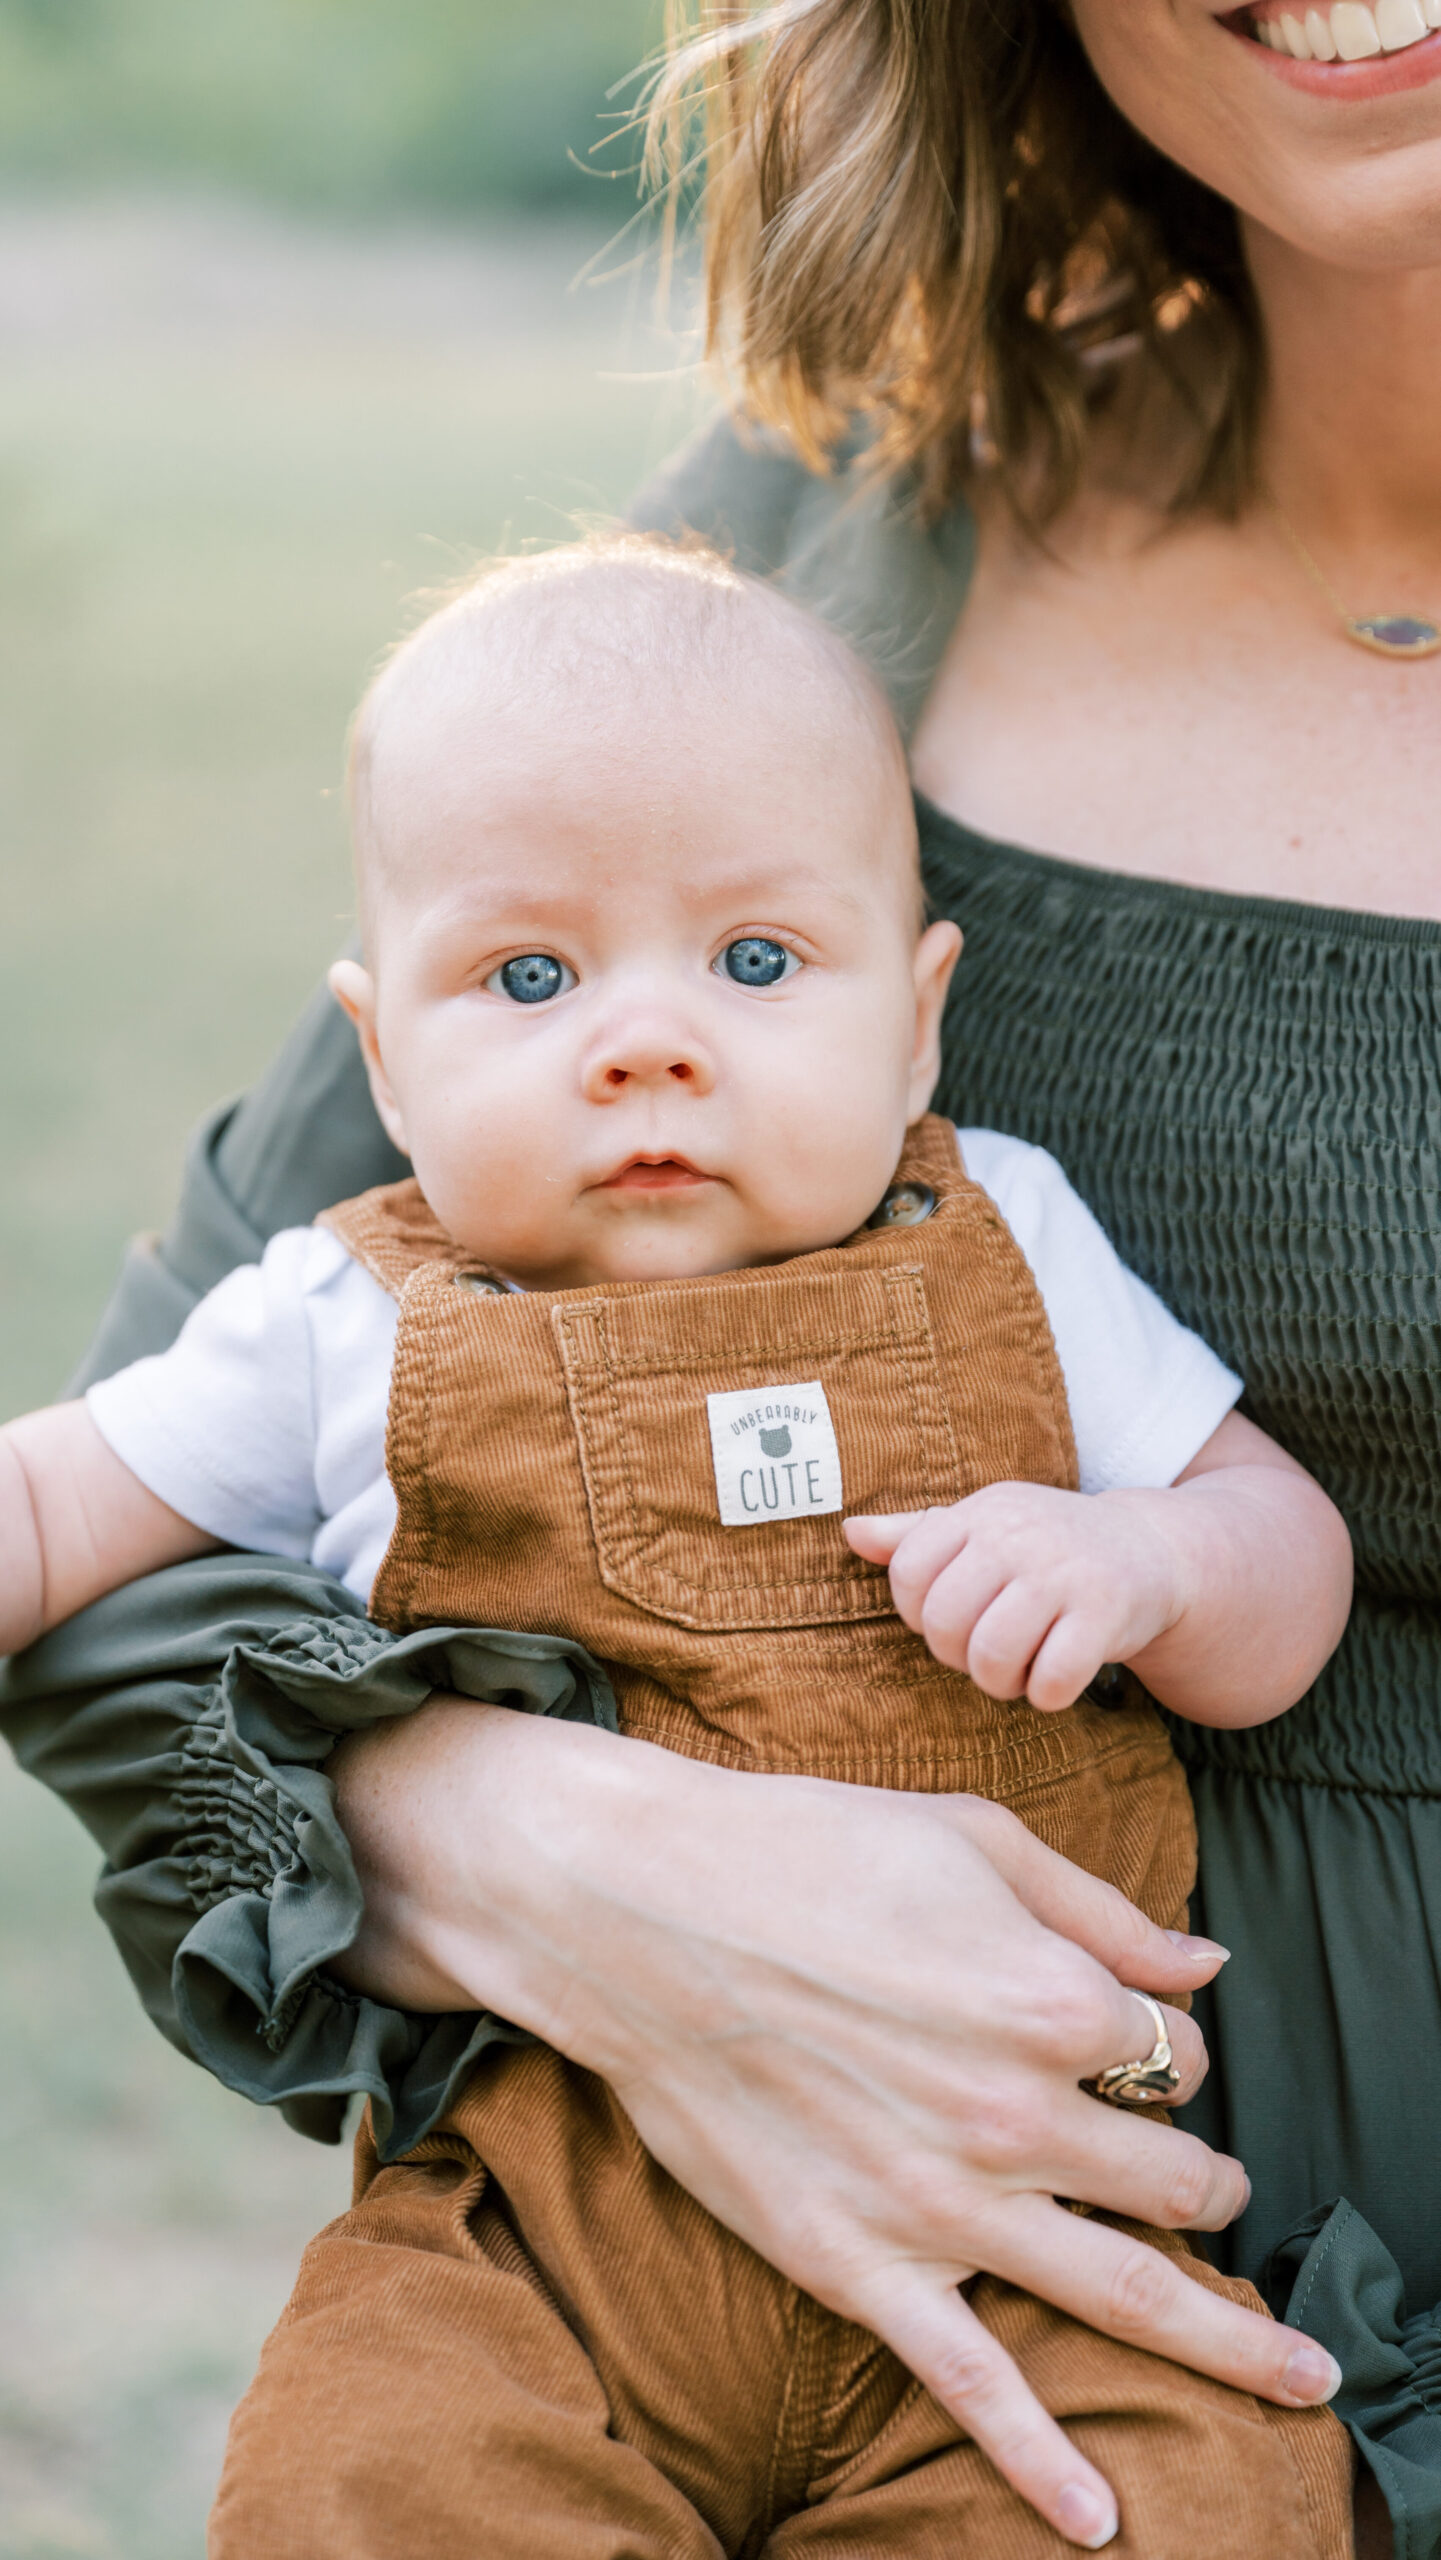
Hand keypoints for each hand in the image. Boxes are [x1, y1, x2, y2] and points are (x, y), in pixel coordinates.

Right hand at [332, 1704, 1340, 2548]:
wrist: (635, 1911)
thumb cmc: (805, 1849)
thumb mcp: (973, 1838)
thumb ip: (1103, 1910)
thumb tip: (1203, 1962)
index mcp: (1051, 1998)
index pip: (1175, 2052)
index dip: (1163, 2043)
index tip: (1127, 2036)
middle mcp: (1017, 2113)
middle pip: (1175, 2177)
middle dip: (1205, 2177)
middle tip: (1200, 2179)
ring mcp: (942, 2203)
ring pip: (1126, 2292)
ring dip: (1228, 2340)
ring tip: (1293, 2373)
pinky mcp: (859, 2265)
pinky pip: (974, 2386)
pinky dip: (1042, 2463)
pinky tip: (1096, 2517)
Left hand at [845, 1483, 1182, 1711]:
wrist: (1150, 1552)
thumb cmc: (1047, 1547)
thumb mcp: (985, 1526)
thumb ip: (916, 1535)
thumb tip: (850, 1533)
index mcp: (980, 1513)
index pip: (908, 1572)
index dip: (917, 1613)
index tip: (952, 1618)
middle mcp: (1018, 1536)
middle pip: (943, 1622)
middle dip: (957, 1656)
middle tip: (987, 1652)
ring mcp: (1063, 1573)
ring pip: (991, 1656)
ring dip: (1000, 1683)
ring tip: (1018, 1669)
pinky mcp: (1106, 1613)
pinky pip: (1052, 1680)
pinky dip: (1048, 1695)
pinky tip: (1058, 1679)